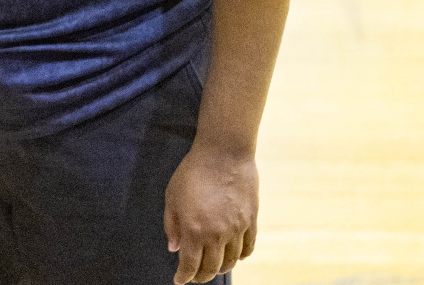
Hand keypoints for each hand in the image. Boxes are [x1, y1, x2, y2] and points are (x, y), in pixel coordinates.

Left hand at [164, 142, 258, 283]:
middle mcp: (217, 234)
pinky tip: (235, 258)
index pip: (190, 265)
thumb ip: (172, 225)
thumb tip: (174, 248)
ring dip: (221, 269)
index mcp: (194, 230)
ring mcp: (236, 228)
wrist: (224, 152)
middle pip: (211, 268)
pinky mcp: (250, 220)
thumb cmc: (193, 171)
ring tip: (214, 268)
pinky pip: (248, 247)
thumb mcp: (172, 196)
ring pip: (231, 261)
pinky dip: (241, 257)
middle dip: (201, 276)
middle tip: (195, 276)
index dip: (184, 277)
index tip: (179, 280)